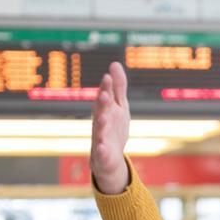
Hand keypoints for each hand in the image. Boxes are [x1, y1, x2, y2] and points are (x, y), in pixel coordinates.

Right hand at [90, 62, 130, 194]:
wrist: (108, 156)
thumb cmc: (113, 127)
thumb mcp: (119, 106)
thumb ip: (117, 87)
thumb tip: (115, 64)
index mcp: (105, 110)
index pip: (105, 97)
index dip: (106, 88)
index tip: (108, 77)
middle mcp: (101, 122)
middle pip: (101, 111)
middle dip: (102, 103)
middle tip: (104, 94)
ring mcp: (101, 138)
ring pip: (100, 130)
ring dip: (101, 124)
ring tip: (104, 117)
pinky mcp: (103, 154)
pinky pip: (101, 152)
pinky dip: (101, 150)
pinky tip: (102, 147)